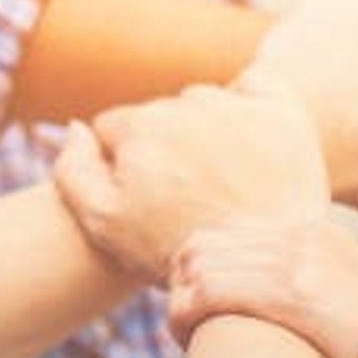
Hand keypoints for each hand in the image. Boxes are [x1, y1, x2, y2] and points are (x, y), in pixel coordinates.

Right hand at [53, 71, 327, 283]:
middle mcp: (187, 106)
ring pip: (203, 102)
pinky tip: (249, 139)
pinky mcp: (283, 111)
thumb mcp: (105, 225)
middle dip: (163, 146)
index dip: (123, 165)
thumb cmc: (177, 251)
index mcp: (140, 127)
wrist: (261, 271)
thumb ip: (74, 171)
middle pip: (158, 115)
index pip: (113, 128)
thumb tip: (75, 127)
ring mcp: (238, 105)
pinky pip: (254, 86)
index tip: (145, 198)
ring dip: (203, 126)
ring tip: (219, 178)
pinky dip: (248, 103)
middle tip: (186, 196)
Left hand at [167, 219, 357, 357]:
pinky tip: (186, 338)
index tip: (192, 300)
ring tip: (183, 333)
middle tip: (181, 319)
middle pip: (208, 239)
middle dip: (181, 279)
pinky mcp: (296, 295)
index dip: (200, 261)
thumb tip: (273, 305)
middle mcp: (309, 237)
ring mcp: (303, 262)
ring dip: (179, 300)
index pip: (232, 225)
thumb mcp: (349, 305)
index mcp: (319, 235)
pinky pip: (212, 291)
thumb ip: (311, 290)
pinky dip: (185, 314)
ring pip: (202, 264)